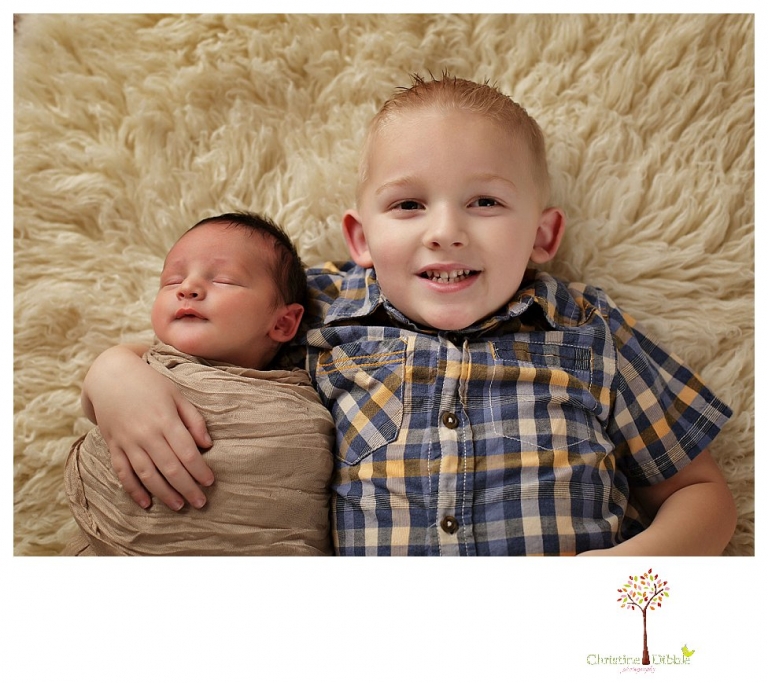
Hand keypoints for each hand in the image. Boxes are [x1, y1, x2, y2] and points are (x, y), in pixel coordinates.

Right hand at [83, 345, 213, 509]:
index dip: (200, 471)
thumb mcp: (177, 394)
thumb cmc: (150, 383)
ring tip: (179, 506)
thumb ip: (193, 420)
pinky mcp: (113, 446)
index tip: (210, 482)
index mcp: (165, 419)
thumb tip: (207, 444)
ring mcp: (127, 441)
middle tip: (200, 502)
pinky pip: (122, 473)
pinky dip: (133, 490)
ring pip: (147, 475)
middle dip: (187, 488)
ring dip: (164, 494)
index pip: (187, 453)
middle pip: (170, 468)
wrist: (110, 375)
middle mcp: (146, 433)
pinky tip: (146, 503)